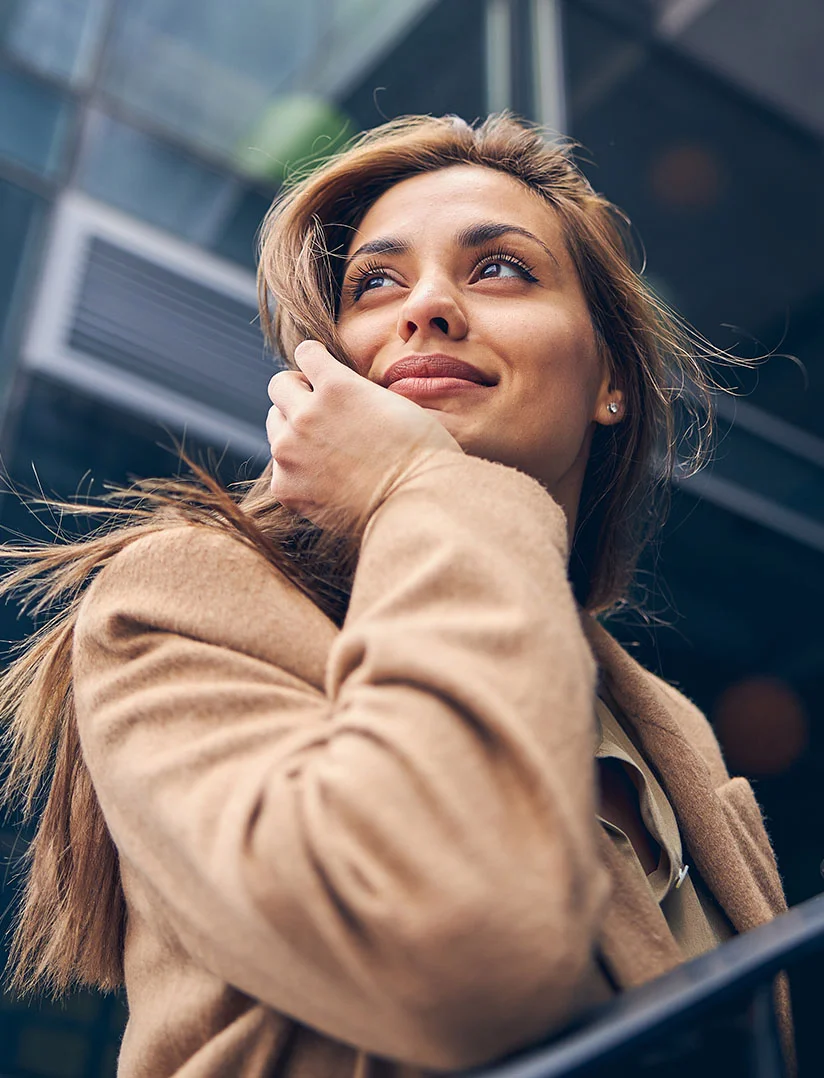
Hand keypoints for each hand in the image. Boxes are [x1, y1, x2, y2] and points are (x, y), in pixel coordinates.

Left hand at [267, 341, 461, 530]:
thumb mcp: (394, 403)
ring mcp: (290, 451)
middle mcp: (306, 413)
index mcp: (336, 385)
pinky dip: (296, 470)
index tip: (320, 373)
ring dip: (293, 429)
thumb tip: (339, 395)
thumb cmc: (421, 454)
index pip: (305, 353)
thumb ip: (357, 393)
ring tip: (324, 448)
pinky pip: (280, 468)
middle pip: (279, 386)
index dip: (315, 362)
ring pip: (274, 425)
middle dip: (298, 394)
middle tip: (320, 411)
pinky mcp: (286, 486)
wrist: (417, 503)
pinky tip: (325, 478)